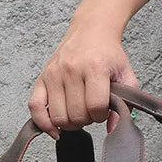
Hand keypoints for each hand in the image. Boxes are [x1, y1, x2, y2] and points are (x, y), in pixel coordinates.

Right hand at [28, 17, 138, 137]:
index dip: (102, 116)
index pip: (96, 107)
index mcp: (95, 68)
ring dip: (69, 123)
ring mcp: (54, 73)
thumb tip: (114, 130)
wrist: (91, 31)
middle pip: (76, 115)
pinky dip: (43, 122)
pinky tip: (54, 128)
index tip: (104, 110)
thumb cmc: (109, 55)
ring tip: (77, 113)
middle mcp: (71, 70)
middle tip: (91, 111)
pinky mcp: (42, 77)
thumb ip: (125, 104)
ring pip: (58, 117)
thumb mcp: (126, 76)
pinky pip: (35, 106)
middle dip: (86, 120)